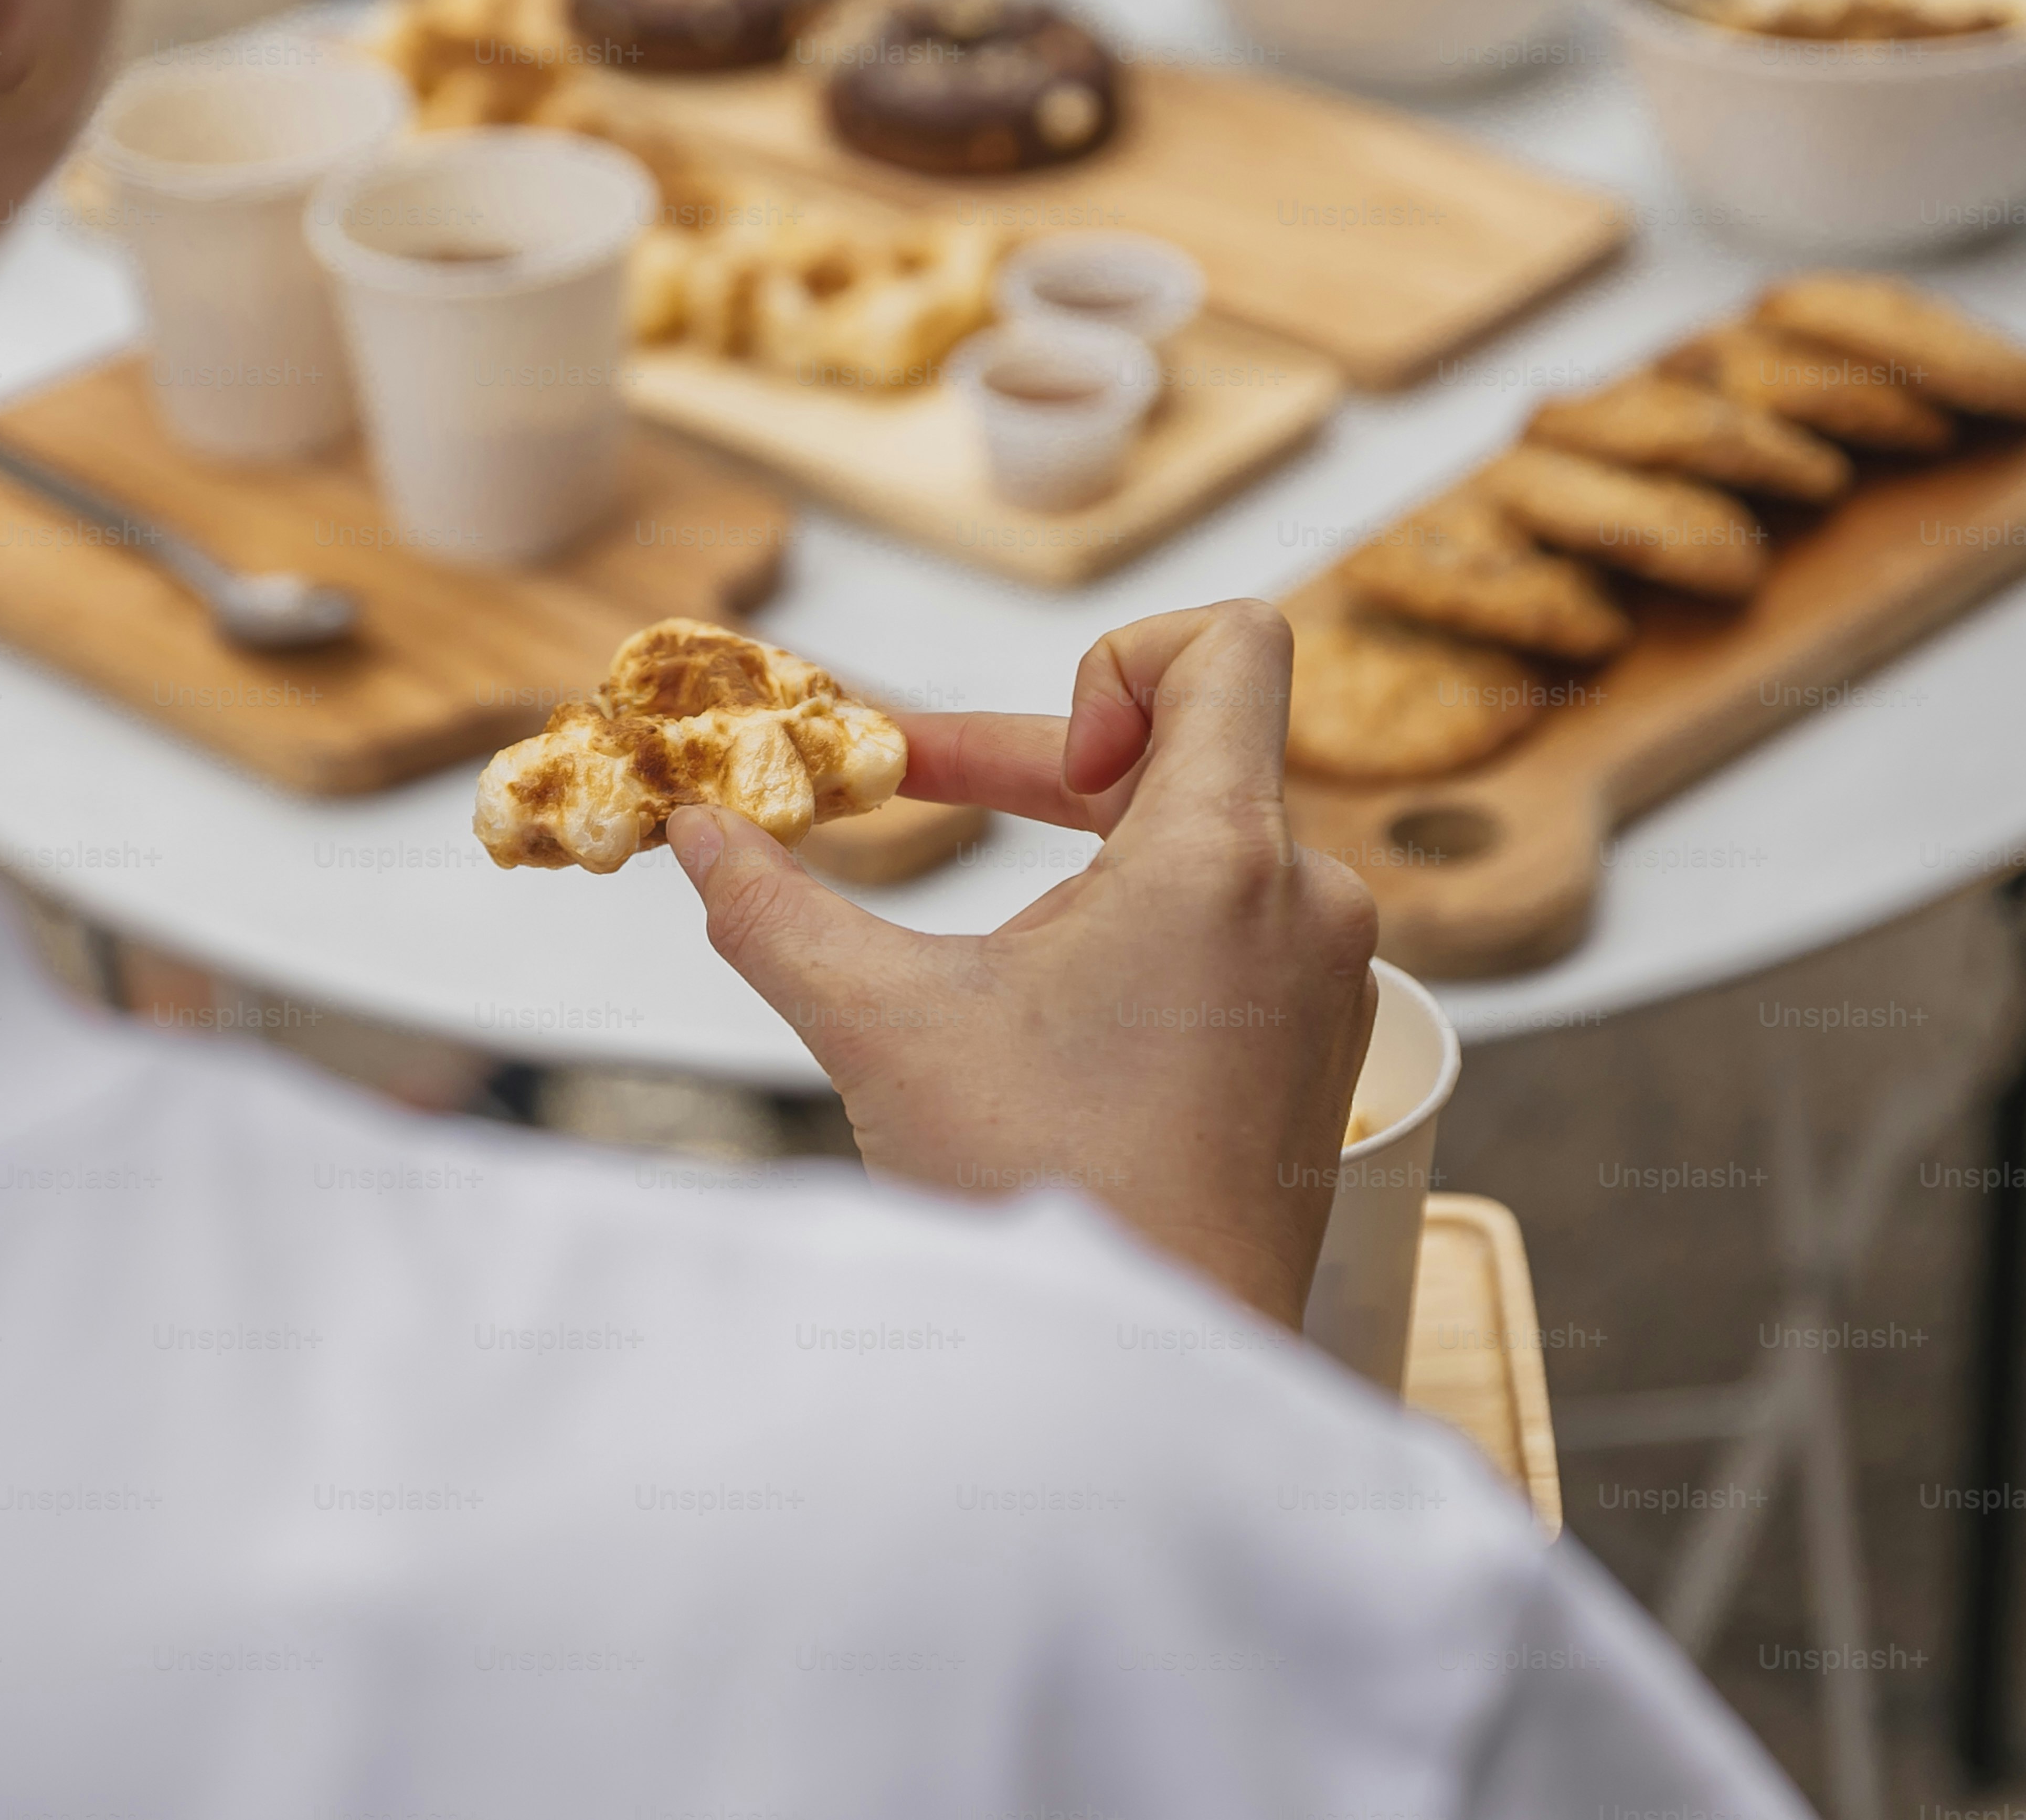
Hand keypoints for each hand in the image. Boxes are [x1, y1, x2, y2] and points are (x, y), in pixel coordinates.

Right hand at [667, 601, 1379, 1325]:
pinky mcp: (1318, 1048)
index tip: (1045, 772)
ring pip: (1210, 842)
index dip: (1115, 663)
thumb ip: (779, 911)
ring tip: (990, 931)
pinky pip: (1239, 928)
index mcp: (1224, 861)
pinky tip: (1054, 1013)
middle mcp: (1307, 901)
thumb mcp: (883, 1027)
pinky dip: (1143, 932)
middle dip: (1038, 765)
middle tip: (912, 786)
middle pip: (1188, 745)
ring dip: (1090, 855)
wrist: (1149, 1381)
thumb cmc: (1040, 1197)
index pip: (1229, 643)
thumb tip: (698, 832)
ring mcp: (1327, 980)